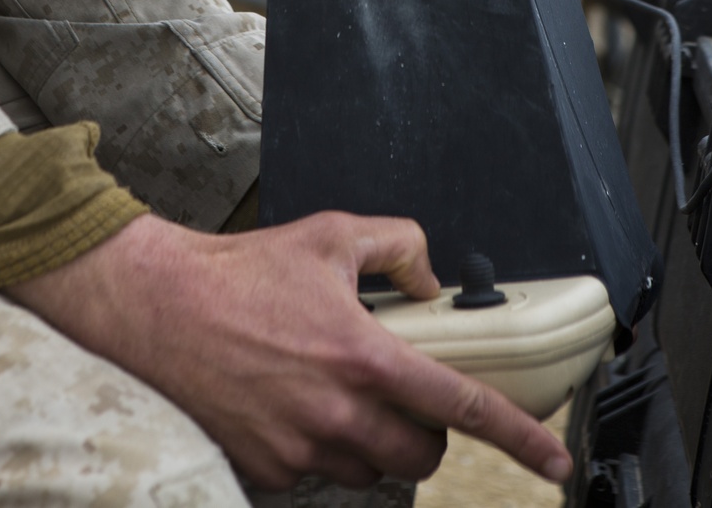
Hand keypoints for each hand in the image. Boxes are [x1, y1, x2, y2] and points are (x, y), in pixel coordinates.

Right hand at [7, 211, 572, 490]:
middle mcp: (339, 415)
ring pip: (372, 468)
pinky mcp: (268, 471)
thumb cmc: (239, 272)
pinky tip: (290, 401)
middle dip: (422, 427)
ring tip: (332, 388)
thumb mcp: (328, 236)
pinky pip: (320, 474)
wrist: (158, 308)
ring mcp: (302, 451)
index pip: (462, 407)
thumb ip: (395, 246)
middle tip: (395, 388)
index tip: (552, 461)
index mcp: (364, 357)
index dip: (518, 438)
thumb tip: (427, 278)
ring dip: (371, 439)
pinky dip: (321, 447)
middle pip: (421, 454)